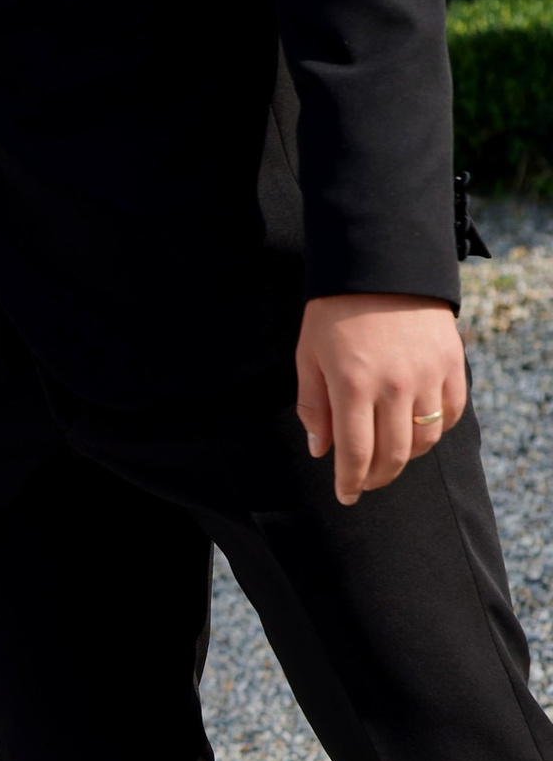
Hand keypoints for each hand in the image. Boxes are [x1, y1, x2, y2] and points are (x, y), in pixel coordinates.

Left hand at [295, 292, 465, 504]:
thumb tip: (321, 450)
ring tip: (388, 455)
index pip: (355, 453)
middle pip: (393, 455)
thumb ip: (314, 406)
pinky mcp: (452, 365)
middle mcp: (394, 386)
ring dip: (406, 457)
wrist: (382, 265)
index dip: (350, 482)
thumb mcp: (308, 355)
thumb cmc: (335, 311)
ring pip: (425, 439)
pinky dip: (436, 429)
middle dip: (377, 477)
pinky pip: (451, 414)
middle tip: (365, 482)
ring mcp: (428, 376)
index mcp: (353, 385)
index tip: (345, 495)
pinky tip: (417, 428)